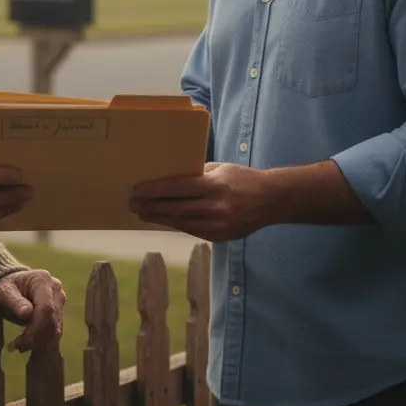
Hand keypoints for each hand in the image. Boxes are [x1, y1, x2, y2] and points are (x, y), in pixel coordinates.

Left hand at [0, 269, 65, 352]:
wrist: (12, 284)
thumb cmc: (6, 287)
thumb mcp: (4, 292)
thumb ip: (15, 301)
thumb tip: (26, 313)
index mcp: (43, 280)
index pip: (46, 308)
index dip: (35, 328)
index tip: (19, 341)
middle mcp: (56, 289)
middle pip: (52, 320)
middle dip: (35, 338)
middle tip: (16, 347)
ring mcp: (59, 300)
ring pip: (55, 328)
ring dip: (38, 342)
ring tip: (19, 347)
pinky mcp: (59, 310)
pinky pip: (54, 330)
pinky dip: (42, 341)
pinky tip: (27, 345)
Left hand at [129, 162, 273, 241]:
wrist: (271, 200)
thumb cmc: (242, 178)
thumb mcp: (220, 168)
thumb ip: (197, 174)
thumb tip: (169, 177)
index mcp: (215, 185)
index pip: (177, 188)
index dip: (155, 190)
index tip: (138, 191)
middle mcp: (216, 207)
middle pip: (175, 208)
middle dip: (151, 207)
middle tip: (133, 205)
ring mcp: (219, 225)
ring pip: (181, 223)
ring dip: (160, 219)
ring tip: (144, 214)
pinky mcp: (221, 237)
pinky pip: (193, 231)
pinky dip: (177, 225)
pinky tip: (165, 220)